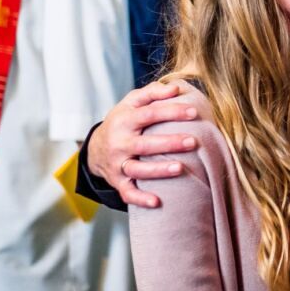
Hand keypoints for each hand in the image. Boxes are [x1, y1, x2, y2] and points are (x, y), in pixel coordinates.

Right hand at [88, 79, 203, 207]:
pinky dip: (140, 199)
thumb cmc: (122, 121)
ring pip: (137, 169)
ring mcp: (117, 164)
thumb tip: (175, 88)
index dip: (171, 112)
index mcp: (125, 121)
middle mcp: (119, 143)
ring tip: (180, 168)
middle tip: (193, 141)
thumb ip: (153, 93)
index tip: (194, 112)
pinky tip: (157, 202)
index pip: (150, 114)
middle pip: (145, 144)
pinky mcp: (118, 181)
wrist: (95, 148)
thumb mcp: (131, 102)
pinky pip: (128, 193)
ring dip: (158, 171)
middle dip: (169, 143)